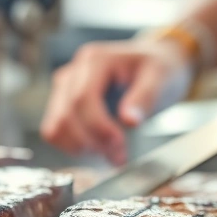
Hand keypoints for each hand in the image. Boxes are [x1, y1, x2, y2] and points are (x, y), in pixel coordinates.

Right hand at [40, 39, 192, 164]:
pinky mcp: (63, 104)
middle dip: (92, 143)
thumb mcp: (161, 78)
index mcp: (95, 60)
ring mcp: (64, 88)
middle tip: (119, 156)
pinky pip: (56, 131)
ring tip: (110, 154)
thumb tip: (129, 121)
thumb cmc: (157, 69)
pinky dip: (73, 146)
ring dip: (80, 148)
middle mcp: (73, 72)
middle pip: (66, 116)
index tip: (120, 145)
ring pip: (55, 127)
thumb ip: (145, 97)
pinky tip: (98, 149)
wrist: (153, 64)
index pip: (82, 99)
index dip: (98, 128)